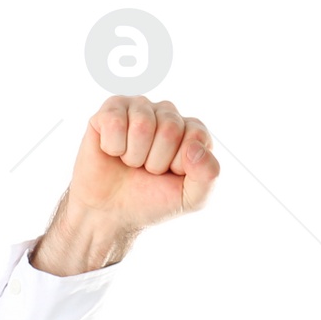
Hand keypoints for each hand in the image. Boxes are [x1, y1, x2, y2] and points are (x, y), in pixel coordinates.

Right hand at [31, 95, 220, 275]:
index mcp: (193, 132)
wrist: (113, 211)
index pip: (196, 136)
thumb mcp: (192, 198)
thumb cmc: (153, 200)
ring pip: (142, 125)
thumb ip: (208, 175)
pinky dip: (113, 147)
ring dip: (134, 156)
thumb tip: (196, 148)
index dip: (180, 164)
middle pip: (170, 128)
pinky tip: (113, 152)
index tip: (171, 174)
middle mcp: (168, 114)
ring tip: (131, 162)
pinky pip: (115, 122)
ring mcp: (140, 108)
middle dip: (156, 162)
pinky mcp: (111, 109)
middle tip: (147, 170)